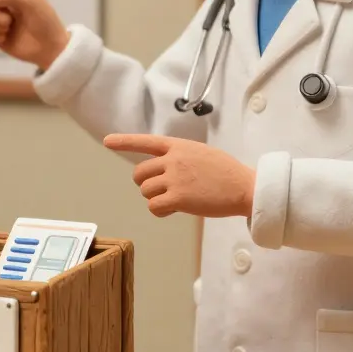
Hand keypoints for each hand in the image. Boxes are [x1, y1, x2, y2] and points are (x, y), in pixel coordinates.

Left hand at [103, 134, 255, 218]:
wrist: (245, 187)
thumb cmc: (226, 173)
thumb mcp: (201, 153)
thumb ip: (180, 156)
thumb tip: (164, 169)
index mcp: (178, 146)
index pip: (146, 141)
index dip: (124, 141)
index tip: (107, 141)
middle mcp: (173, 160)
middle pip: (139, 173)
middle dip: (146, 184)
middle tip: (162, 190)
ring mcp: (174, 178)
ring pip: (145, 191)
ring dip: (155, 198)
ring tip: (175, 199)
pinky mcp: (178, 198)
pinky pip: (154, 207)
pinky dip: (159, 211)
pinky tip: (172, 210)